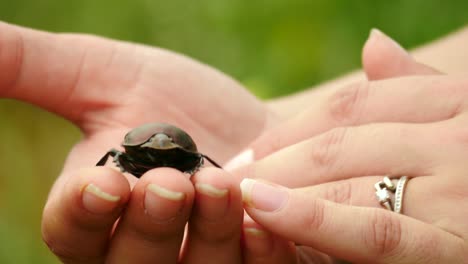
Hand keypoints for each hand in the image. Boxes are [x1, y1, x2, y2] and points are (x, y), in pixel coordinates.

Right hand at [0, 21, 270, 262]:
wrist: (252, 125)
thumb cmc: (179, 104)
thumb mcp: (105, 77)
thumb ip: (33, 68)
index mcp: (101, 214)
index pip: (74, 234)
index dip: (82, 214)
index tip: (103, 182)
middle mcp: (145, 249)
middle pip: (130, 263)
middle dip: (148, 226)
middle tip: (167, 182)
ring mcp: (202, 261)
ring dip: (206, 233)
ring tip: (219, 184)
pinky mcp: (253, 262)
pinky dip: (261, 252)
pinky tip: (264, 223)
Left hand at [235, 31, 467, 261]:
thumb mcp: (466, 119)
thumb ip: (418, 87)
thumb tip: (374, 47)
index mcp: (457, 105)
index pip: (353, 102)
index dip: (292, 125)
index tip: (252, 148)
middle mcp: (457, 139)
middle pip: (339, 138)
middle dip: (276, 157)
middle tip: (227, 177)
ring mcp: (458, 190)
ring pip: (346, 176)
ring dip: (281, 183)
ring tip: (232, 193)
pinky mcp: (453, 247)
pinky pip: (373, 230)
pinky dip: (313, 217)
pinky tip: (261, 206)